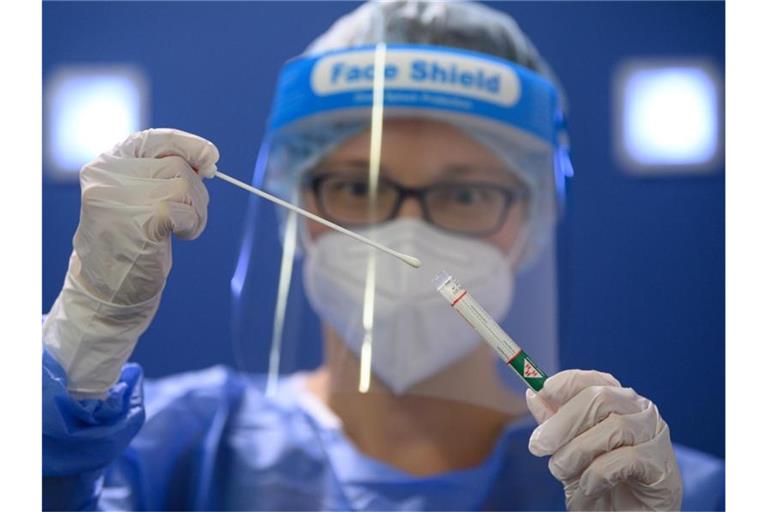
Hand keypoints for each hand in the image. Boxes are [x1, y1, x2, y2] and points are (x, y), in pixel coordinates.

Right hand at [43, 128, 218, 397]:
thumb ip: (165, 174)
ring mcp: (119, 197)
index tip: (210, 158)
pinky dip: (193, 224)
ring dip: (196, 211)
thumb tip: (209, 158)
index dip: (187, 144)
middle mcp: (106, 175)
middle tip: (186, 218)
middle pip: (178, 165)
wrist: (107, 291)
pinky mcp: (139, 220)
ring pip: (185, 186)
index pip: (154, 139)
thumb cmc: (130, 243)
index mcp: (106, 165)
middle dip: (195, 192)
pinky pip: (185, 209)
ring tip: (179, 230)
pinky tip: (180, 238)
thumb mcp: (140, 199)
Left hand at [526, 370, 681, 510]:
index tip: (542, 390)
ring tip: (561, 472)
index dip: (567, 382)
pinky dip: (598, 474)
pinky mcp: (662, 465)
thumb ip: (554, 424)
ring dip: (577, 451)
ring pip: (613, 427)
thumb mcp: (568, 452)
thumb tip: (533, 394)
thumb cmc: (599, 484)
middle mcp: (641, 412)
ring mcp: (655, 436)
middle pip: (600, 398)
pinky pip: (626, 459)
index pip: (594, 380)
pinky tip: (590, 487)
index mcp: (618, 402)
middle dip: (562, 421)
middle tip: (538, 445)